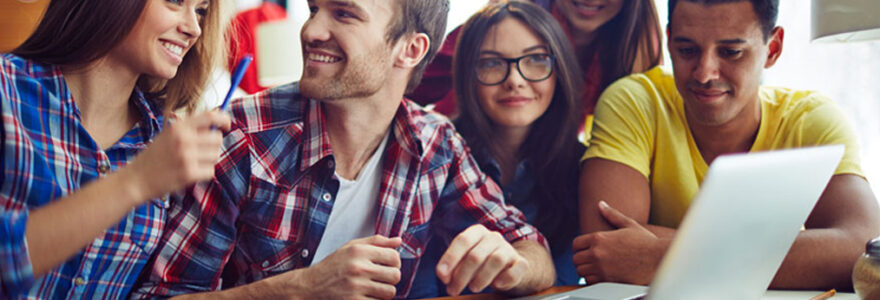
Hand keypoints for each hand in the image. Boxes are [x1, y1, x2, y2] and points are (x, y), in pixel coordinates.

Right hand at [120, 110, 230, 201]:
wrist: (136, 179)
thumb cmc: (155, 157)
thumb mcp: (169, 135)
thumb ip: (191, 128)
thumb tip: (218, 119)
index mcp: (178, 126)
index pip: (211, 116)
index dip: (224, 119)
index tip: (227, 125)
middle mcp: (183, 139)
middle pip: (217, 138)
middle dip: (213, 146)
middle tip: (200, 153)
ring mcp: (186, 156)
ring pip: (216, 155)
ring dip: (208, 161)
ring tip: (192, 163)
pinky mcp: (189, 173)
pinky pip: (210, 171)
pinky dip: (203, 174)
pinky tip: (189, 174)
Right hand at [288, 235, 402, 298]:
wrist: (310, 287)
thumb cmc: (332, 266)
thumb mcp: (351, 247)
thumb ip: (376, 242)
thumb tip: (398, 241)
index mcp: (359, 252)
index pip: (394, 256)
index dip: (395, 262)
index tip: (387, 265)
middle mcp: (358, 268)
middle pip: (395, 275)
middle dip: (391, 278)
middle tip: (382, 278)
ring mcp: (356, 287)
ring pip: (390, 292)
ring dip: (385, 292)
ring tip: (375, 288)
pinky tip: (366, 296)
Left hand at [437, 225, 528, 295]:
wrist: (511, 267)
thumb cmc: (482, 263)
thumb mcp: (465, 261)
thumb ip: (453, 266)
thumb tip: (444, 276)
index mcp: (477, 232)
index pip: (462, 240)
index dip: (450, 259)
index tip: (442, 277)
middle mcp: (494, 237)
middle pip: (476, 255)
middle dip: (461, 276)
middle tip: (453, 290)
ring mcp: (509, 249)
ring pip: (495, 261)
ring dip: (481, 278)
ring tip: (473, 288)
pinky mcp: (521, 263)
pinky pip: (514, 271)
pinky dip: (504, 279)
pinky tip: (496, 284)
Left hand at [572, 201, 664, 284]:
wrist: (659, 259)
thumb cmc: (646, 242)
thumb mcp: (629, 224)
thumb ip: (612, 214)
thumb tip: (601, 204)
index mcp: (599, 238)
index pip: (576, 244)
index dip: (579, 248)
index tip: (586, 251)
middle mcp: (597, 253)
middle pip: (576, 259)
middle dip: (582, 260)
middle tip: (591, 261)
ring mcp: (601, 268)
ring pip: (581, 272)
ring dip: (586, 271)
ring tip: (596, 269)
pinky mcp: (607, 280)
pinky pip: (590, 282)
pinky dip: (593, 280)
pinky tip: (601, 276)